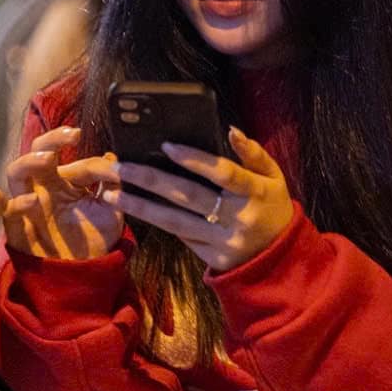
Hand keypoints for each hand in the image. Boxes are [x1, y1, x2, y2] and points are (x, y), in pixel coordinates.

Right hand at [2, 126, 123, 260]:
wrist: (84, 275)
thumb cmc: (95, 241)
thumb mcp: (110, 212)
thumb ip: (111, 186)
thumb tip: (114, 158)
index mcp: (62, 181)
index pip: (68, 156)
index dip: (90, 158)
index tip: (112, 166)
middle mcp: (41, 187)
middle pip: (36, 152)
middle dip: (51, 140)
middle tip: (72, 135)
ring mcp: (27, 206)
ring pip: (15, 172)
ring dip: (28, 161)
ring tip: (48, 159)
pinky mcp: (18, 228)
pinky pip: (7, 211)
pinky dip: (16, 203)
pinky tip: (32, 200)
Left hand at [109, 125, 294, 272]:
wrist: (280, 260)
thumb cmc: (273, 208)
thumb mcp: (273, 178)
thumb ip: (254, 154)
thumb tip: (230, 130)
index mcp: (256, 193)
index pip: (223, 173)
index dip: (196, 159)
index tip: (166, 145)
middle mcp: (237, 218)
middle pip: (189, 196)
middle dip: (151, 180)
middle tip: (120, 167)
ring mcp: (222, 241)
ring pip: (175, 222)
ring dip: (140, 206)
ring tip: (111, 193)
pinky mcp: (211, 258)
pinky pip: (180, 237)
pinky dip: (156, 222)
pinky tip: (133, 209)